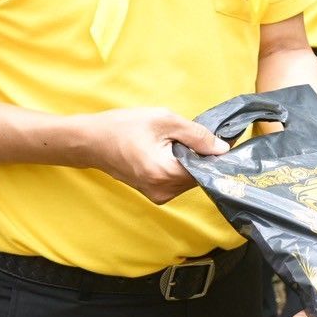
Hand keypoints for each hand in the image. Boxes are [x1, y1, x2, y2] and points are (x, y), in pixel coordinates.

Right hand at [84, 108, 225, 204]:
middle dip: (201, 156)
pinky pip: (176, 180)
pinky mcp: (153, 193)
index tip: (225, 140)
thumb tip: (223, 148)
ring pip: (188, 178)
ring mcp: (157, 195)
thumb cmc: (124, 126)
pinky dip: (179, 166)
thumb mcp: (164, 121)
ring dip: (190, 160)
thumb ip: (197, 135)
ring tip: (174, 140)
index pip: (206, 170)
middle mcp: (163, 192)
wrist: (91, 141)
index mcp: (166, 174)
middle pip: (198, 176)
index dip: (217, 154)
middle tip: (193, 134)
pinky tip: (168, 150)